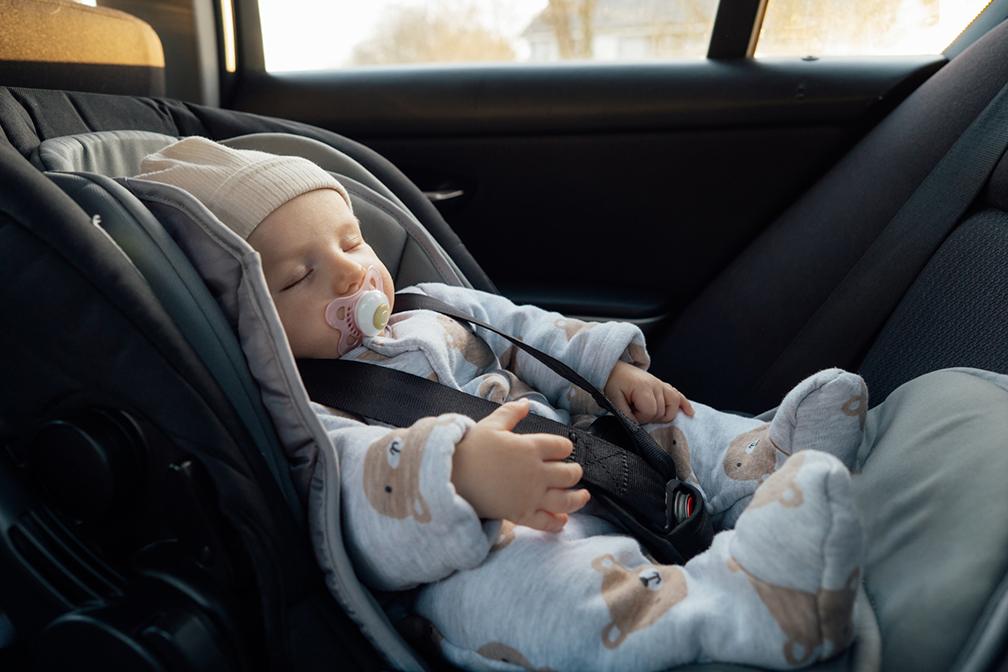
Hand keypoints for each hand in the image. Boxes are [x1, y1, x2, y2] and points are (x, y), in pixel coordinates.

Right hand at [452, 399, 590, 531]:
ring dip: (578, 498)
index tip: (562, 450)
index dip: (565, 447)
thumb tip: (526, 404)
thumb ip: (512, 413)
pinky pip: (546, 522)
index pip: (562, 447)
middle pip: (570, 474)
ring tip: (583, 496)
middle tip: (573, 472)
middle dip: (574, 472)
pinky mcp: (521, 514)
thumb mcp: (491, 424)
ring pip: (566, 500)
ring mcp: (530, 495)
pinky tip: (562, 520)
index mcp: (530, 448)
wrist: (451, 476)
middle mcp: (536, 472)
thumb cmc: (470, 448)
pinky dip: (557, 523)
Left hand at [603, 361, 694, 423]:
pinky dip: (684, 404)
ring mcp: (661, 384)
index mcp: (643, 388)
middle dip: (649, 417)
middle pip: (662, 411)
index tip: (630, 413)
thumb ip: (625, 415)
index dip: (640, 418)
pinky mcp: (663, 385)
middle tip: (636, 411)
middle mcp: (655, 385)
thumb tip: (636, 427)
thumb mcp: (614, 399)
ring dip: (665, 414)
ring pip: (673, 405)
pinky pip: (678, 395)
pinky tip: (689, 413)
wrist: (613, 369)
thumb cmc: (613, 383)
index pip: (651, 412)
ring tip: (652, 414)